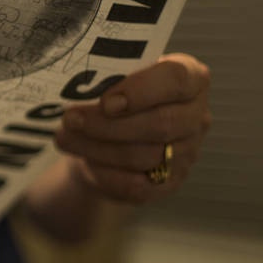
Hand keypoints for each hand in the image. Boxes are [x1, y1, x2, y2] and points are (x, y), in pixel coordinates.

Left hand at [55, 53, 211, 203]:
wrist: (109, 135)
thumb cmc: (115, 97)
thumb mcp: (114, 80)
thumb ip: (107, 80)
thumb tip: (77, 86)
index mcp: (190, 78)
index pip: (177, 79)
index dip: (141, 91)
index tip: (106, 101)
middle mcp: (196, 115)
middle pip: (160, 123)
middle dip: (108, 123)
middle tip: (71, 119)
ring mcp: (187, 152)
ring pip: (145, 155)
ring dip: (98, 147)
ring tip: (65, 136)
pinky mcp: (169, 182)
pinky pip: (138, 184)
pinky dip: (105, 173)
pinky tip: (83, 160)